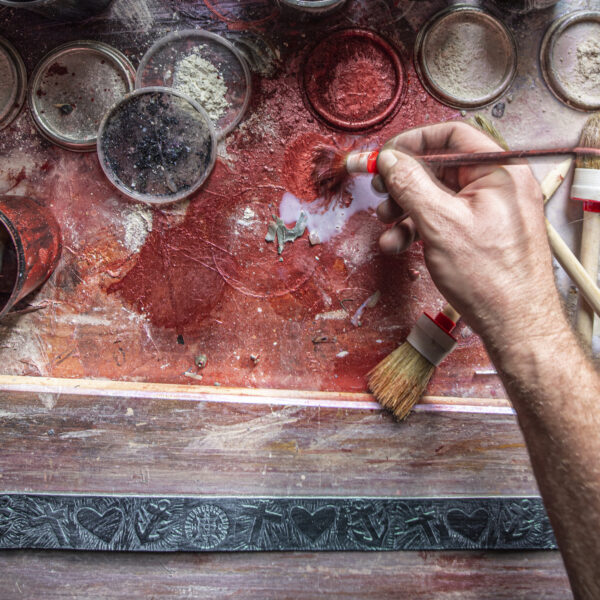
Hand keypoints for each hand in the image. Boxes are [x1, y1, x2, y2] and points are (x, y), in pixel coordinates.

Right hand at [373, 121, 559, 343]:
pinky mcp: (478, 233)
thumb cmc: (492, 277)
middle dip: (403, 182)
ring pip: (435, 197)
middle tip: (379, 190)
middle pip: (439, 167)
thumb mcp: (441, 224)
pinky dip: (417, 229)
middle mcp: (496, 186)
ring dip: (404, 209)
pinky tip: (398, 244)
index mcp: (499, 171)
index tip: (385, 156)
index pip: (452, 136)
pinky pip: (442, 220)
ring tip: (385, 223)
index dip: (413, 142)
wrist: (514, 325)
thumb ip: (411, 185)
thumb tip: (388, 159)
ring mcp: (487, 211)